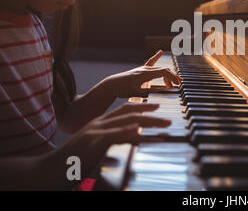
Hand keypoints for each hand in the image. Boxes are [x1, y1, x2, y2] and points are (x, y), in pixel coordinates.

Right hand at [52, 102, 170, 181]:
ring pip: (128, 122)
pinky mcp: (93, 142)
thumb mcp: (96, 149)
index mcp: (99, 124)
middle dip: (151, 114)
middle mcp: (99, 124)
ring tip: (164, 125)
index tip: (156, 106)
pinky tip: (141, 133)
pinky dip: (129, 133)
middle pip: (130, 113)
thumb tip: (129, 142)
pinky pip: (115, 135)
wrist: (50, 170)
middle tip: (167, 117)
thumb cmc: (73, 163)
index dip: (141, 106)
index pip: (124, 110)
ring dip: (149, 123)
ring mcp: (96, 132)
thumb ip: (112, 142)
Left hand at [101, 50, 181, 97]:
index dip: (172, 77)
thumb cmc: (122, 89)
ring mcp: (143, 69)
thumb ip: (150, 92)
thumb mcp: (136, 93)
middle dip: (173, 77)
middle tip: (179, 85)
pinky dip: (156, 57)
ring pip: (159, 68)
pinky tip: (160, 52)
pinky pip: (150, 62)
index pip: (164, 72)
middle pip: (164, 70)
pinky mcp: (140, 70)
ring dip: (168, 75)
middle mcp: (145, 69)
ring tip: (173, 83)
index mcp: (145, 74)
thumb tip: (163, 92)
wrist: (111, 85)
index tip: (178, 85)